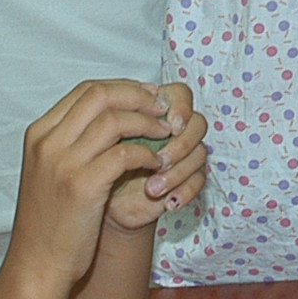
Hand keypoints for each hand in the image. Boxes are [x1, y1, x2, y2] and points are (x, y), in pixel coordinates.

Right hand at [8, 78, 180, 283]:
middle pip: (100, 95)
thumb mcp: (51, 172)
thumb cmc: (51, 221)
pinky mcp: (82, 186)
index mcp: (39, 133)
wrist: (37, 263)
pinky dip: (147, 155)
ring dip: (148, 123)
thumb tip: (111, 117)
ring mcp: (62, 163)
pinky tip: (157, 164)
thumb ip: (71, 142)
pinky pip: (125, 155)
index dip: (123, 87)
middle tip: (163, 108)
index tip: (148, 95)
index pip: (86, 90)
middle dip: (138, 96)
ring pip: (115, 121)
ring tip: (166, 134)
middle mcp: (47, 142)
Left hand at [107, 83, 205, 231]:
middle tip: (159, 161)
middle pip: (198, 123)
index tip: (170, 122)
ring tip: (153, 189)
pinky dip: (185, 191)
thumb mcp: (100, 141)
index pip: (180, 94)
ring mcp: (183, 153)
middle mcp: (172, 129)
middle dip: (180, 144)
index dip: (181, 105)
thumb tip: (127, 115)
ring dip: (178, 172)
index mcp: (153, 110)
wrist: (101, 204)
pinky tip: (169, 202)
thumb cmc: (97, 167)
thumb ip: (114, 121)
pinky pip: (199, 181)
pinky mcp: (187, 178)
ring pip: (200, 153)